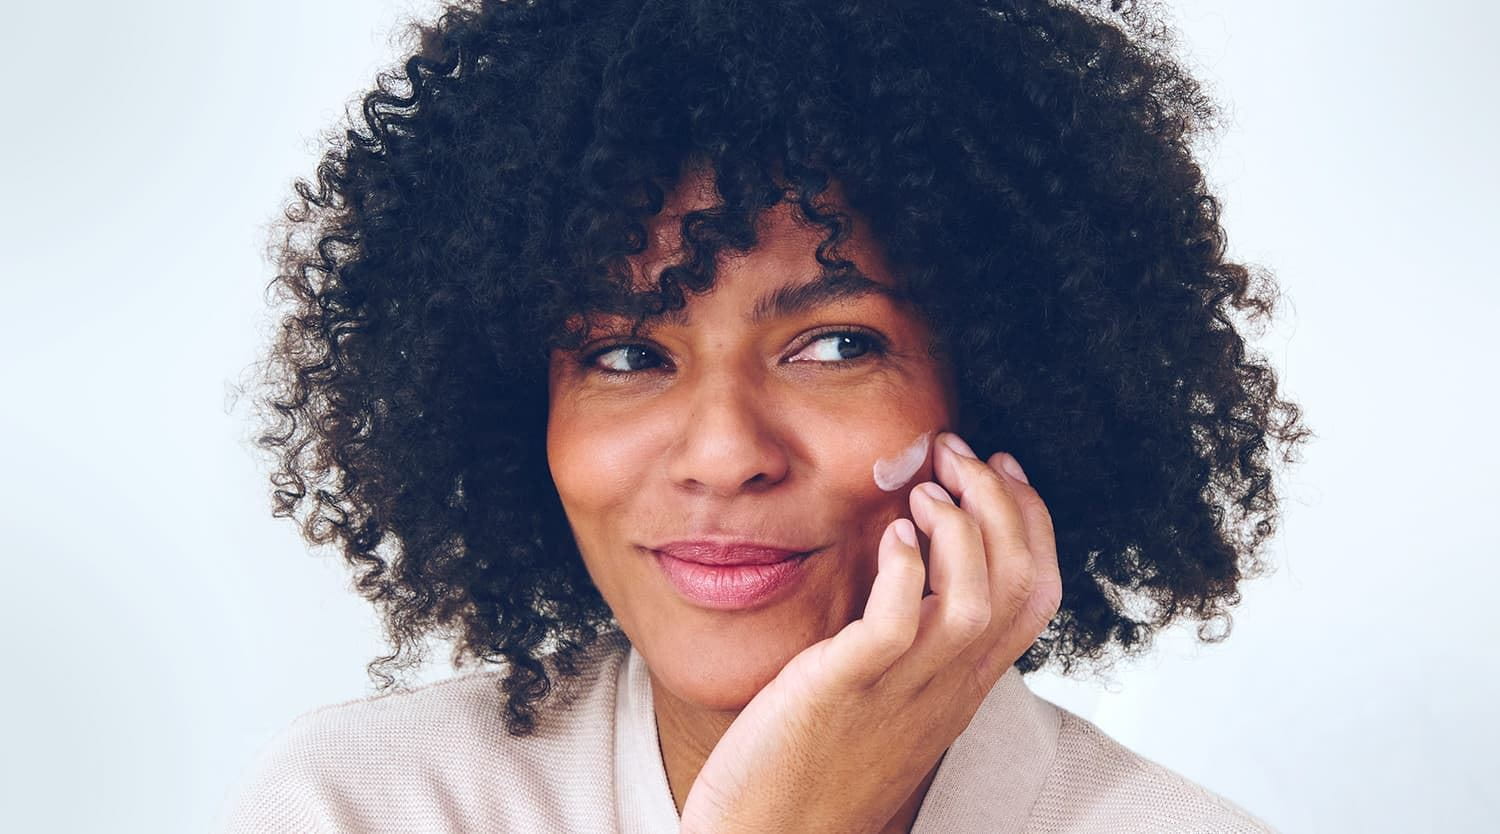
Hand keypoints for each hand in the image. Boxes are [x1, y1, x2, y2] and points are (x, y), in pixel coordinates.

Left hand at [676, 432, 1063, 833]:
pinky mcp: (842, 690)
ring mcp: (898, 691)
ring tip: (925, 490)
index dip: (1032, 520)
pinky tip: (890, 537)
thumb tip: (913, 563)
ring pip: (973, 602)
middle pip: (1018, 583)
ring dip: (960, 530)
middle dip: (1000, 501)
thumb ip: (912, 635)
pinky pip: (893, 627)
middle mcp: (945, 686)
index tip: (1000, 467)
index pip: (1035, 594)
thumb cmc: (818, 760)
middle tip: (957, 451)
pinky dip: (901, 572)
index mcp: (961, 682)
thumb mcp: (887, 693)